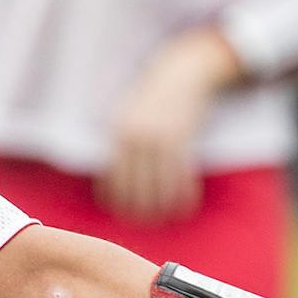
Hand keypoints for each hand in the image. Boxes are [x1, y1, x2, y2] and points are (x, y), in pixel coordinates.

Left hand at [97, 30, 238, 221]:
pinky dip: (185, 195)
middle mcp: (137, 138)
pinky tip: (186, 206)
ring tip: (165, 220)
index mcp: (119, 134)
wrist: (181, 74)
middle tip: (146, 223)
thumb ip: (119, 144)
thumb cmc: (151, 98)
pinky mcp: (183, 140)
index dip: (118, 201)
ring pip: (160, 187)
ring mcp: (161, 139)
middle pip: (136, 188)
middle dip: (141, 211)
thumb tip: (111, 179)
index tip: (124, 214)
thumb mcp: (126, 116)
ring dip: (163, 208)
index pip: (113, 178)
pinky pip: (182, 177)